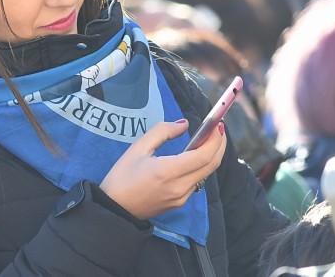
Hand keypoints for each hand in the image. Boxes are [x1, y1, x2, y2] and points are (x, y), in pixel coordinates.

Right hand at [99, 119, 225, 219]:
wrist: (114, 209)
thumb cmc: (122, 177)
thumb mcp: (137, 148)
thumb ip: (162, 132)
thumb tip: (184, 125)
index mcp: (167, 172)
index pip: (203, 156)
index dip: (214, 139)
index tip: (216, 124)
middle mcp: (179, 187)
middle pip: (211, 165)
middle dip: (219, 145)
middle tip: (217, 129)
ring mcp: (181, 198)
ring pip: (206, 174)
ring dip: (211, 156)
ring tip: (206, 139)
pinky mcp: (180, 203)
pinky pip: (197, 182)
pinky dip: (201, 167)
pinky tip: (194, 156)